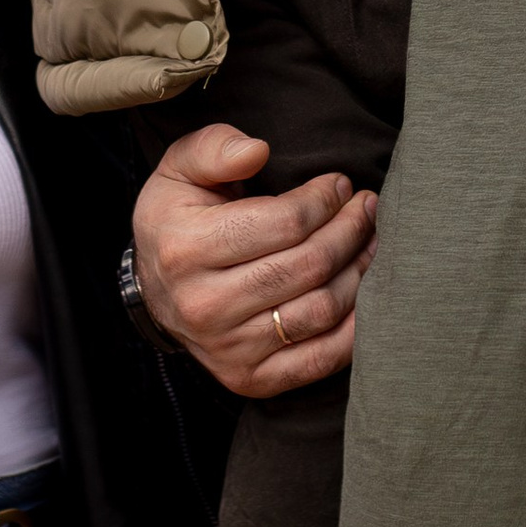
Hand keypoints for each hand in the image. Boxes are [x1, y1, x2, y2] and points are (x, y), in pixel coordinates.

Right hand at [131, 123, 377, 399]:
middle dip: (350, 231)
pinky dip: (354, 332)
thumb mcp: (180, 168)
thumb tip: (257, 150)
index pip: (284, 223)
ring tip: (371, 243)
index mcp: (186, 248)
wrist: (154, 290)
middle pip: (307, 266)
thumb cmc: (179, 218)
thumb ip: (214, 148)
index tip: (341, 184)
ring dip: (359, 274)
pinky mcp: (249, 379)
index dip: (324, 200)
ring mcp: (227, 349)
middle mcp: (204, 305)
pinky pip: (318, 360)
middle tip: (367, 208)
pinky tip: (366, 296)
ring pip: (319, 311)